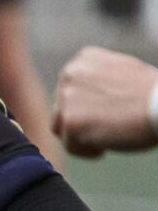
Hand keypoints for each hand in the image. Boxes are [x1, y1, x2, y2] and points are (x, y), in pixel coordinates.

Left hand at [52, 45, 157, 159]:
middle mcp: (70, 74)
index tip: (106, 113)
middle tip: (109, 127)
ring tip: (109, 136)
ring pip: (62, 128)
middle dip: (81, 121)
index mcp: (83, 60)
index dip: (85, 106)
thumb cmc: (152, 93)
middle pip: (62, 109)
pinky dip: (88, 150)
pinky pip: (70, 146)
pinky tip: (107, 146)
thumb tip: (81, 98)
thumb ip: (96, 81)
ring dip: (81, 136)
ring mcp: (68, 98)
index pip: (69, 90)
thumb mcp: (121, 73)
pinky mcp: (71, 122)